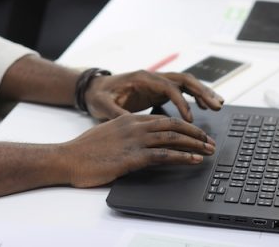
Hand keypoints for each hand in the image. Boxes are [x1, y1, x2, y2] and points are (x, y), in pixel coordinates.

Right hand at [59, 113, 215, 186]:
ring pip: (172, 137)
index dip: (184, 125)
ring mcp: (134, 140)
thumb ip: (125, 133)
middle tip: (211, 141)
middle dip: (195, 133)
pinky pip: (164, 155)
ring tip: (209, 150)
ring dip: (195, 144)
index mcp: (128, 119)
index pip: (163, 118)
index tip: (197, 134)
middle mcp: (134, 126)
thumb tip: (140, 142)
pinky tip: (194, 160)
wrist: (67, 158)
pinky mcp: (132, 157)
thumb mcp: (108, 135)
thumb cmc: (85, 150)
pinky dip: (183, 156)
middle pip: (173, 125)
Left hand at [84, 69, 223, 121]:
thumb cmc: (99, 95)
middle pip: (184, 79)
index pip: (168, 87)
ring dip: (202, 92)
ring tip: (218, 105)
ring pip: (185, 83)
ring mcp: (156, 82)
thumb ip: (116, 113)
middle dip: (202, 91)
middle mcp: (152, 77)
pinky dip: (194, 97)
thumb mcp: (103, 105)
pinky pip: (181, 90)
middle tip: (217, 105)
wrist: (93, 88)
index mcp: (142, 78)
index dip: (181, 102)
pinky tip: (204, 107)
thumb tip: (127, 123)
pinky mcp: (157, 90)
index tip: (190, 119)